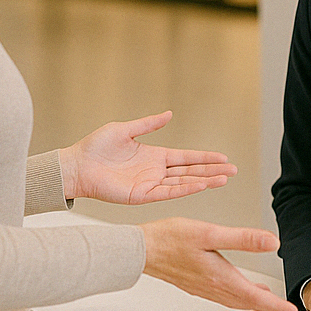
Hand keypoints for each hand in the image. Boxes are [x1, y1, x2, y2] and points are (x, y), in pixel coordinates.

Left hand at [60, 111, 236, 204]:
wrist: (77, 165)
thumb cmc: (96, 147)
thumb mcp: (125, 129)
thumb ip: (148, 124)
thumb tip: (169, 114)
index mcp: (153, 156)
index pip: (186, 157)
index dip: (204, 158)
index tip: (223, 158)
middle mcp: (155, 172)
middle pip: (190, 171)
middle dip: (212, 171)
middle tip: (233, 171)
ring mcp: (150, 185)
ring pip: (183, 183)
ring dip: (204, 181)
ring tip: (224, 179)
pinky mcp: (142, 196)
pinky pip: (168, 193)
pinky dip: (186, 189)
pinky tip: (201, 186)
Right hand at [140, 218, 297, 310]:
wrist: (141, 250)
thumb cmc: (170, 239)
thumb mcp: (210, 233)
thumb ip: (242, 239)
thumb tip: (272, 242)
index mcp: (220, 277)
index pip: (255, 297)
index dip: (275, 304)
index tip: (291, 310)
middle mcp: (213, 287)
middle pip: (247, 303)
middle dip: (267, 307)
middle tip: (284, 309)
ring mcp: (203, 288)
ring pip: (235, 301)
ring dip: (252, 302)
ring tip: (267, 299)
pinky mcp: (195, 284)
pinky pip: (223, 296)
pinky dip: (236, 297)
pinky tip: (237, 288)